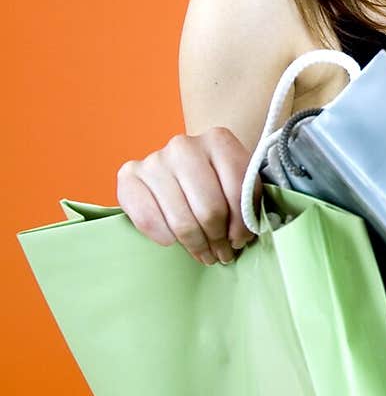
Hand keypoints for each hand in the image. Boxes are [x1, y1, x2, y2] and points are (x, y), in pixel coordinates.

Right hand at [116, 127, 261, 265]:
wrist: (181, 163)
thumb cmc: (215, 178)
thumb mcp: (237, 181)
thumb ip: (246, 201)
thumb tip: (241, 237)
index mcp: (218, 140)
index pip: (238, 192)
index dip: (242, 225)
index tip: (241, 241)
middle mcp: (184, 146)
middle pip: (209, 210)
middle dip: (218, 240)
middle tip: (222, 254)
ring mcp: (155, 160)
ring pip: (181, 221)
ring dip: (196, 245)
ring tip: (204, 254)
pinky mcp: (129, 175)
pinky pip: (148, 220)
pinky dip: (164, 237)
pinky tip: (173, 241)